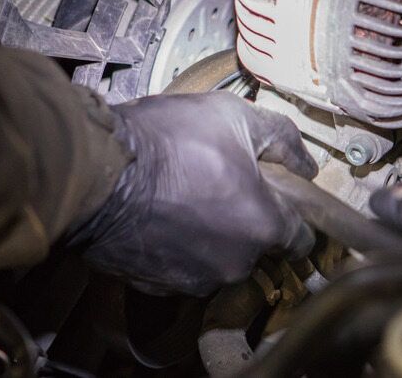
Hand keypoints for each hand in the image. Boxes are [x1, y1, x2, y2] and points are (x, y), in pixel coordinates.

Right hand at [68, 92, 318, 295]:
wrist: (96, 169)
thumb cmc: (165, 141)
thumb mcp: (233, 115)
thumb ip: (282, 139)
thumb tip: (306, 165)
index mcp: (263, 226)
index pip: (301, 237)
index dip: (290, 211)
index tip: (274, 194)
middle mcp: (235, 264)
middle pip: (257, 247)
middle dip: (246, 219)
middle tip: (221, 183)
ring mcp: (194, 280)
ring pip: (218, 258)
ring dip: (211, 234)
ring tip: (184, 195)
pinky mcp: (158, 286)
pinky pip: (181, 267)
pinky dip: (177, 246)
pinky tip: (161, 214)